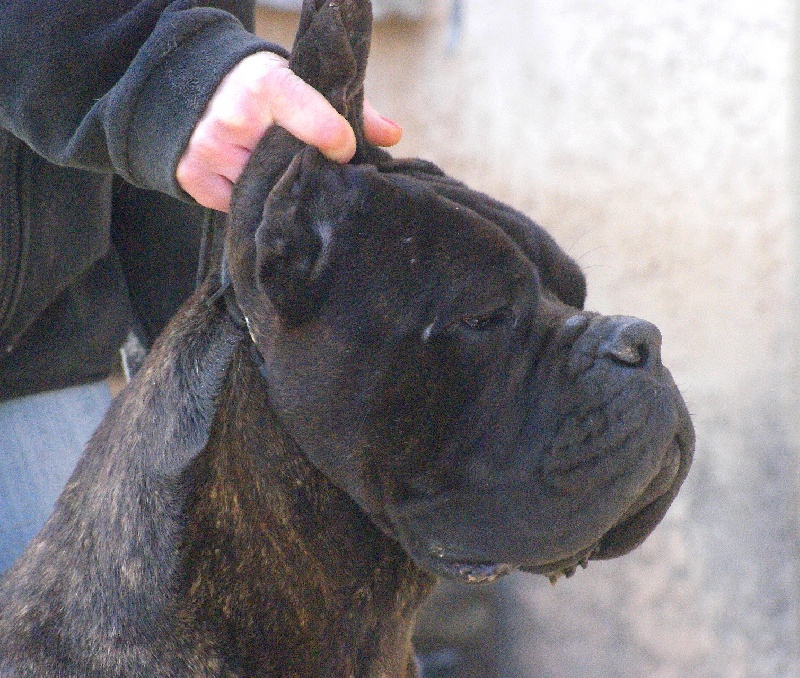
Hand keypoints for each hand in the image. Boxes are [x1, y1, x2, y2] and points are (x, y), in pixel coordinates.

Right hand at [176, 51, 401, 211]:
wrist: (195, 84)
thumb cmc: (262, 87)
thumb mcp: (302, 81)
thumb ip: (350, 107)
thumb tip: (392, 136)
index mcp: (268, 86)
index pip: (313, 121)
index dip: (336, 141)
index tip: (345, 152)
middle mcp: (235, 118)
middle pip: (291, 167)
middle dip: (308, 173)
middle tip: (318, 175)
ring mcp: (210, 150)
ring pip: (264, 193)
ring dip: (279, 192)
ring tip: (284, 180)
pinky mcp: (193, 177)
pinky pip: (237, 207)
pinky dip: (252, 203)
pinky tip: (257, 187)